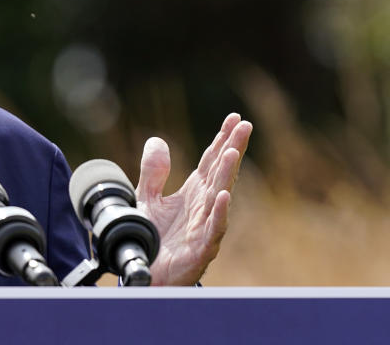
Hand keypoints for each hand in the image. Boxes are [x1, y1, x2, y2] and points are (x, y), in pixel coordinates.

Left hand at [135, 113, 251, 285]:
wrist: (145, 273)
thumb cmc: (152, 237)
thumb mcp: (147, 198)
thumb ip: (153, 172)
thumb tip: (157, 140)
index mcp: (193, 193)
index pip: (211, 161)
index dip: (221, 139)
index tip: (235, 118)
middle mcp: (203, 206)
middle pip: (220, 172)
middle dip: (232, 148)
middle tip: (245, 126)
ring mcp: (205, 226)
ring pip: (220, 196)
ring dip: (227, 174)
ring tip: (233, 151)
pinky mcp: (201, 248)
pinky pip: (213, 229)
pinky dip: (219, 212)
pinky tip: (222, 196)